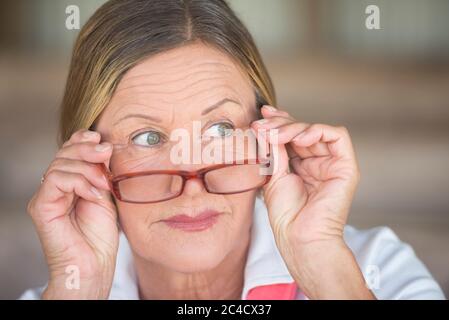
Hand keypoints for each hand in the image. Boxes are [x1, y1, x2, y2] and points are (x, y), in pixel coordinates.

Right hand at [27, 129, 117, 298]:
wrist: (94, 265)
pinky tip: (94, 194)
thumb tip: (105, 146)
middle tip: (107, 153)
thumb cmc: (100, 235)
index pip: (70, 150)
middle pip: (64, 153)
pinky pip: (55, 180)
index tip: (102, 139)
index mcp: (71, 182)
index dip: (83, 139)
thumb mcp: (106, 195)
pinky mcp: (41, 207)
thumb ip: (102, 173)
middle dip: (87, 148)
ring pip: (60, 164)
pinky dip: (79, 182)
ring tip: (104, 184)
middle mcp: (55, 187)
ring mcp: (46, 196)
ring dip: (87, 169)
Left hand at [252, 105, 373, 298]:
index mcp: (300, 164)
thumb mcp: (273, 174)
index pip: (291, 134)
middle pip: (302, 129)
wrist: (299, 236)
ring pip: (316, 130)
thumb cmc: (286, 213)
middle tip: (263, 127)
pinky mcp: (346, 166)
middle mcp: (317, 161)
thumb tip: (265, 126)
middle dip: (281, 124)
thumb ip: (273, 149)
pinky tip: (299, 139)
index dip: (278, 121)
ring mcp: (332, 163)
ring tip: (277, 135)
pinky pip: (337, 136)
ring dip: (294, 127)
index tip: (261, 115)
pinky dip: (317, 131)